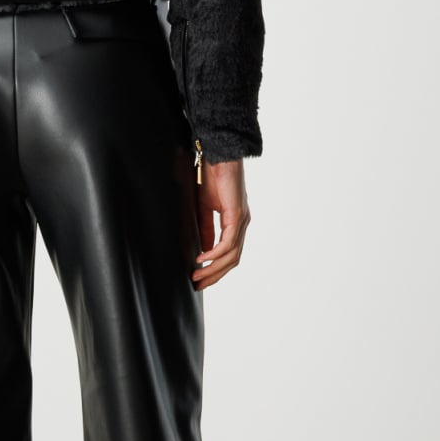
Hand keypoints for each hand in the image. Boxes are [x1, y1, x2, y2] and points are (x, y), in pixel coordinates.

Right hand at [191, 158, 250, 288]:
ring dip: (214, 268)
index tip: (200, 279)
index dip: (216, 269)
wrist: (219, 156)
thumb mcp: (204, 208)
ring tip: (197, 275)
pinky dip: (215, 253)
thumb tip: (203, 249)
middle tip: (198, 284)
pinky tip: (203, 257)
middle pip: (233, 260)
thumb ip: (206, 229)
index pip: (230, 254)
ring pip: (232, 255)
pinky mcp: (237, 215)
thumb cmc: (212, 177)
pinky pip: (228, 242)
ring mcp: (242, 220)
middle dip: (215, 275)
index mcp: (236, 223)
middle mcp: (242, 224)